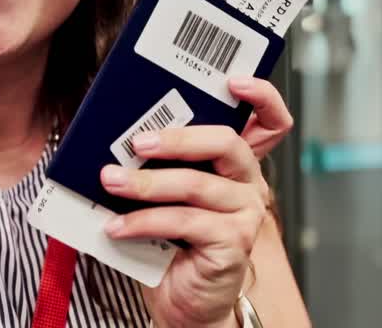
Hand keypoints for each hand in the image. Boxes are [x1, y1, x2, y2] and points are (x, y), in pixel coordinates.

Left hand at [100, 77, 291, 326]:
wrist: (182, 300)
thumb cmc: (170, 243)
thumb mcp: (164, 194)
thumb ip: (157, 164)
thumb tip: (113, 137)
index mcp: (235, 164)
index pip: (270, 122)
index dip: (262, 96)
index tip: (232, 81)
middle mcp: (248, 184)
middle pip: (226, 142)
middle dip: (178, 137)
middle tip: (138, 142)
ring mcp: (245, 213)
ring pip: (196, 184)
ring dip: (145, 184)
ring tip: (112, 182)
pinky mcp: (233, 242)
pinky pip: (184, 222)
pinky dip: (143, 221)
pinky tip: (117, 226)